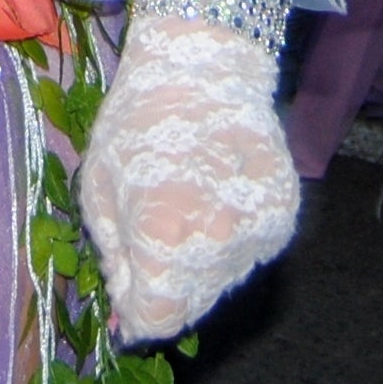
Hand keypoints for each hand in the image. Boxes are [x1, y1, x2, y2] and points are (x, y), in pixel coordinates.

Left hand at [81, 9, 300, 345]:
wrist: (203, 65)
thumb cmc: (136, 121)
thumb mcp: (100, 190)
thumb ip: (115, 258)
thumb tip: (126, 313)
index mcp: (165, 234)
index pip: (157, 318)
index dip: (136, 313)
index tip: (126, 288)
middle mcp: (219, 242)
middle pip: (190, 307)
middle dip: (163, 288)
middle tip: (148, 239)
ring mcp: (258, 230)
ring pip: (221, 284)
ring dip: (196, 267)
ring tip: (181, 208)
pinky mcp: (283, 216)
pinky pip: (247, 255)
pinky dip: (225, 243)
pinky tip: (210, 201)